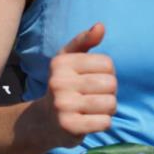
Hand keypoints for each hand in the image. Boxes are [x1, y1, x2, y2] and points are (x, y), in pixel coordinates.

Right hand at [36, 23, 116, 147]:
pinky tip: (90, 122)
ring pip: (110, 104)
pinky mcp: (69, 126)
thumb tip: (100, 26)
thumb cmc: (64, 86)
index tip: (93, 80)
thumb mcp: (68, 61)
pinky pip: (104, 122)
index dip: (107, 73)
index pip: (107, 63)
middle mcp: (58, 82)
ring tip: (92, 109)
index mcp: (61, 63)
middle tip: (94, 97)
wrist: (43, 122)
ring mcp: (62, 105)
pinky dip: (103, 123)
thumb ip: (84, 41)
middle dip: (109, 92)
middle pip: (110, 84)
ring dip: (108, 109)